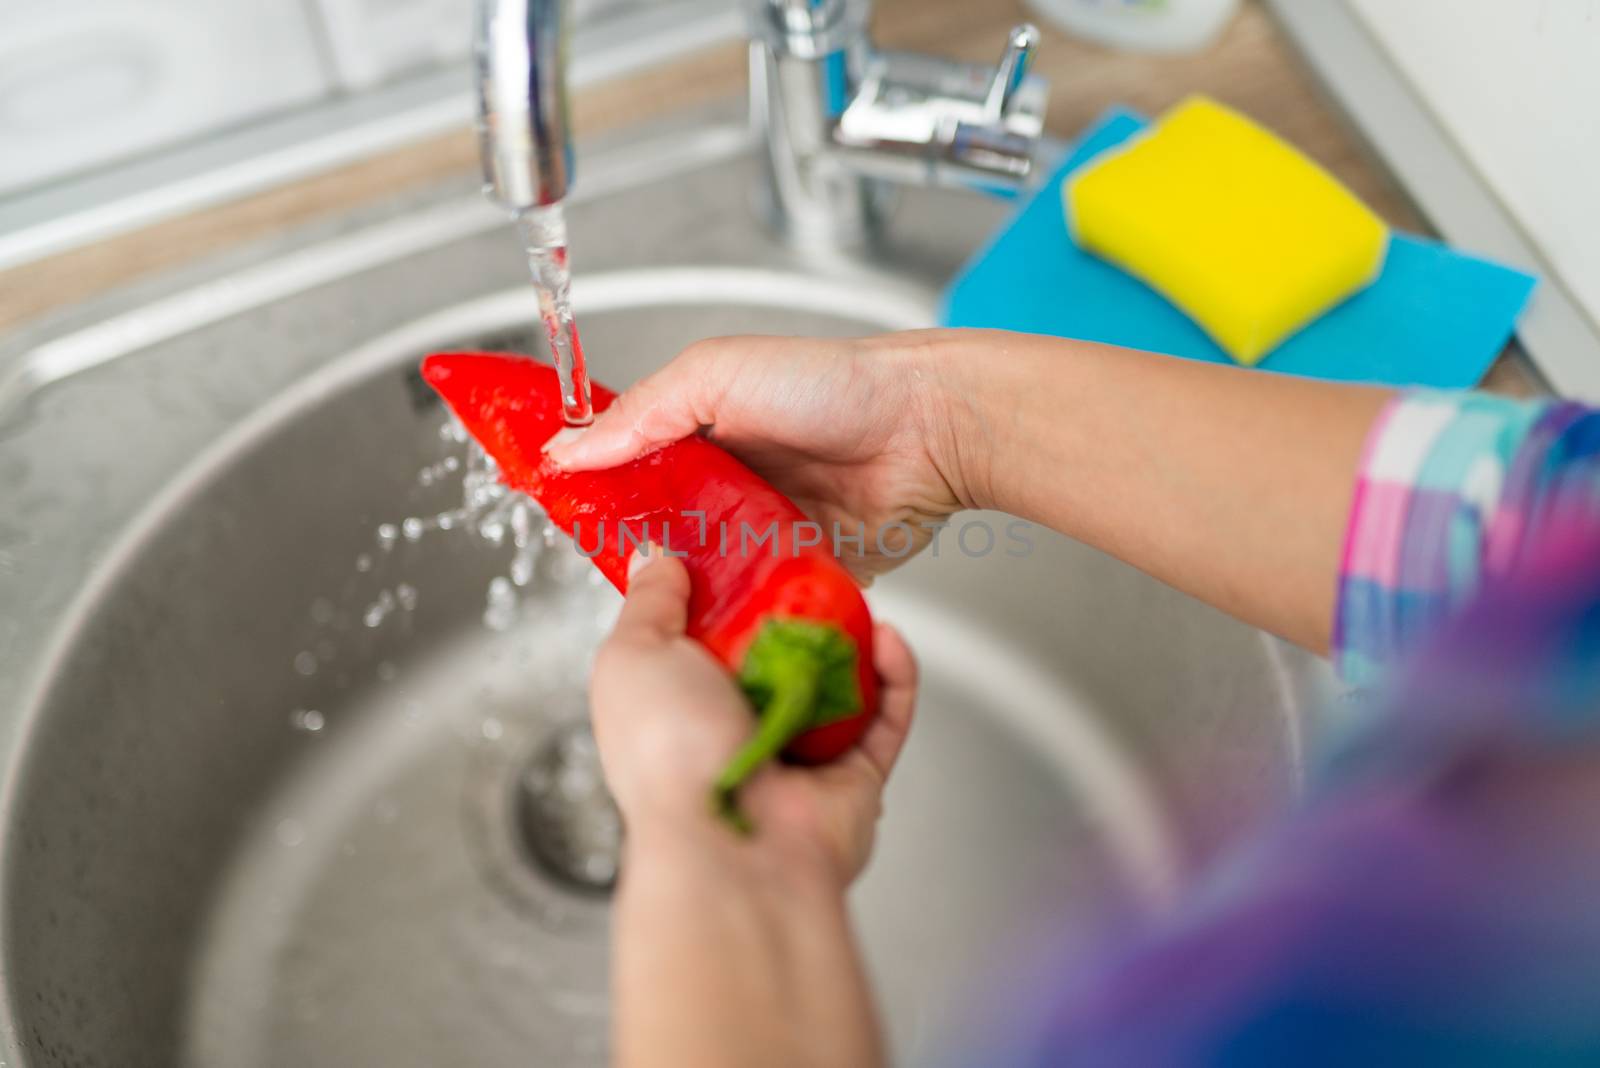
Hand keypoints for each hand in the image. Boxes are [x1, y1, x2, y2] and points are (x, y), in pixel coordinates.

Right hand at [547, 331, 978, 581]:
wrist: (927, 432)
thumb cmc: (834, 386)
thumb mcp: (716, 374)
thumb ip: (641, 412)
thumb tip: (569, 449)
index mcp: (700, 430)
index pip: (628, 464)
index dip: (592, 487)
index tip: (558, 509)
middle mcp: (726, 484)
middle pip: (659, 528)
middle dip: (636, 549)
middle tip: (617, 566)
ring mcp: (760, 532)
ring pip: (701, 572)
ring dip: (684, 587)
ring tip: (664, 602)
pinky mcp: (797, 572)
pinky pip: (753, 601)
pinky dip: (736, 610)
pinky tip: (713, 622)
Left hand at [590, 549, 917, 883]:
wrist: (732, 843)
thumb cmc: (669, 757)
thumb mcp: (633, 654)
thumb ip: (649, 603)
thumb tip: (656, 558)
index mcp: (680, 707)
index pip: (706, 641)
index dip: (729, 593)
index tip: (752, 547)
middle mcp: (738, 734)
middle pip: (782, 657)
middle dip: (803, 612)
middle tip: (818, 566)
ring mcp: (798, 757)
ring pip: (842, 684)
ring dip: (856, 639)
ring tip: (857, 598)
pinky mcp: (855, 778)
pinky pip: (886, 718)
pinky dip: (896, 677)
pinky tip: (890, 638)